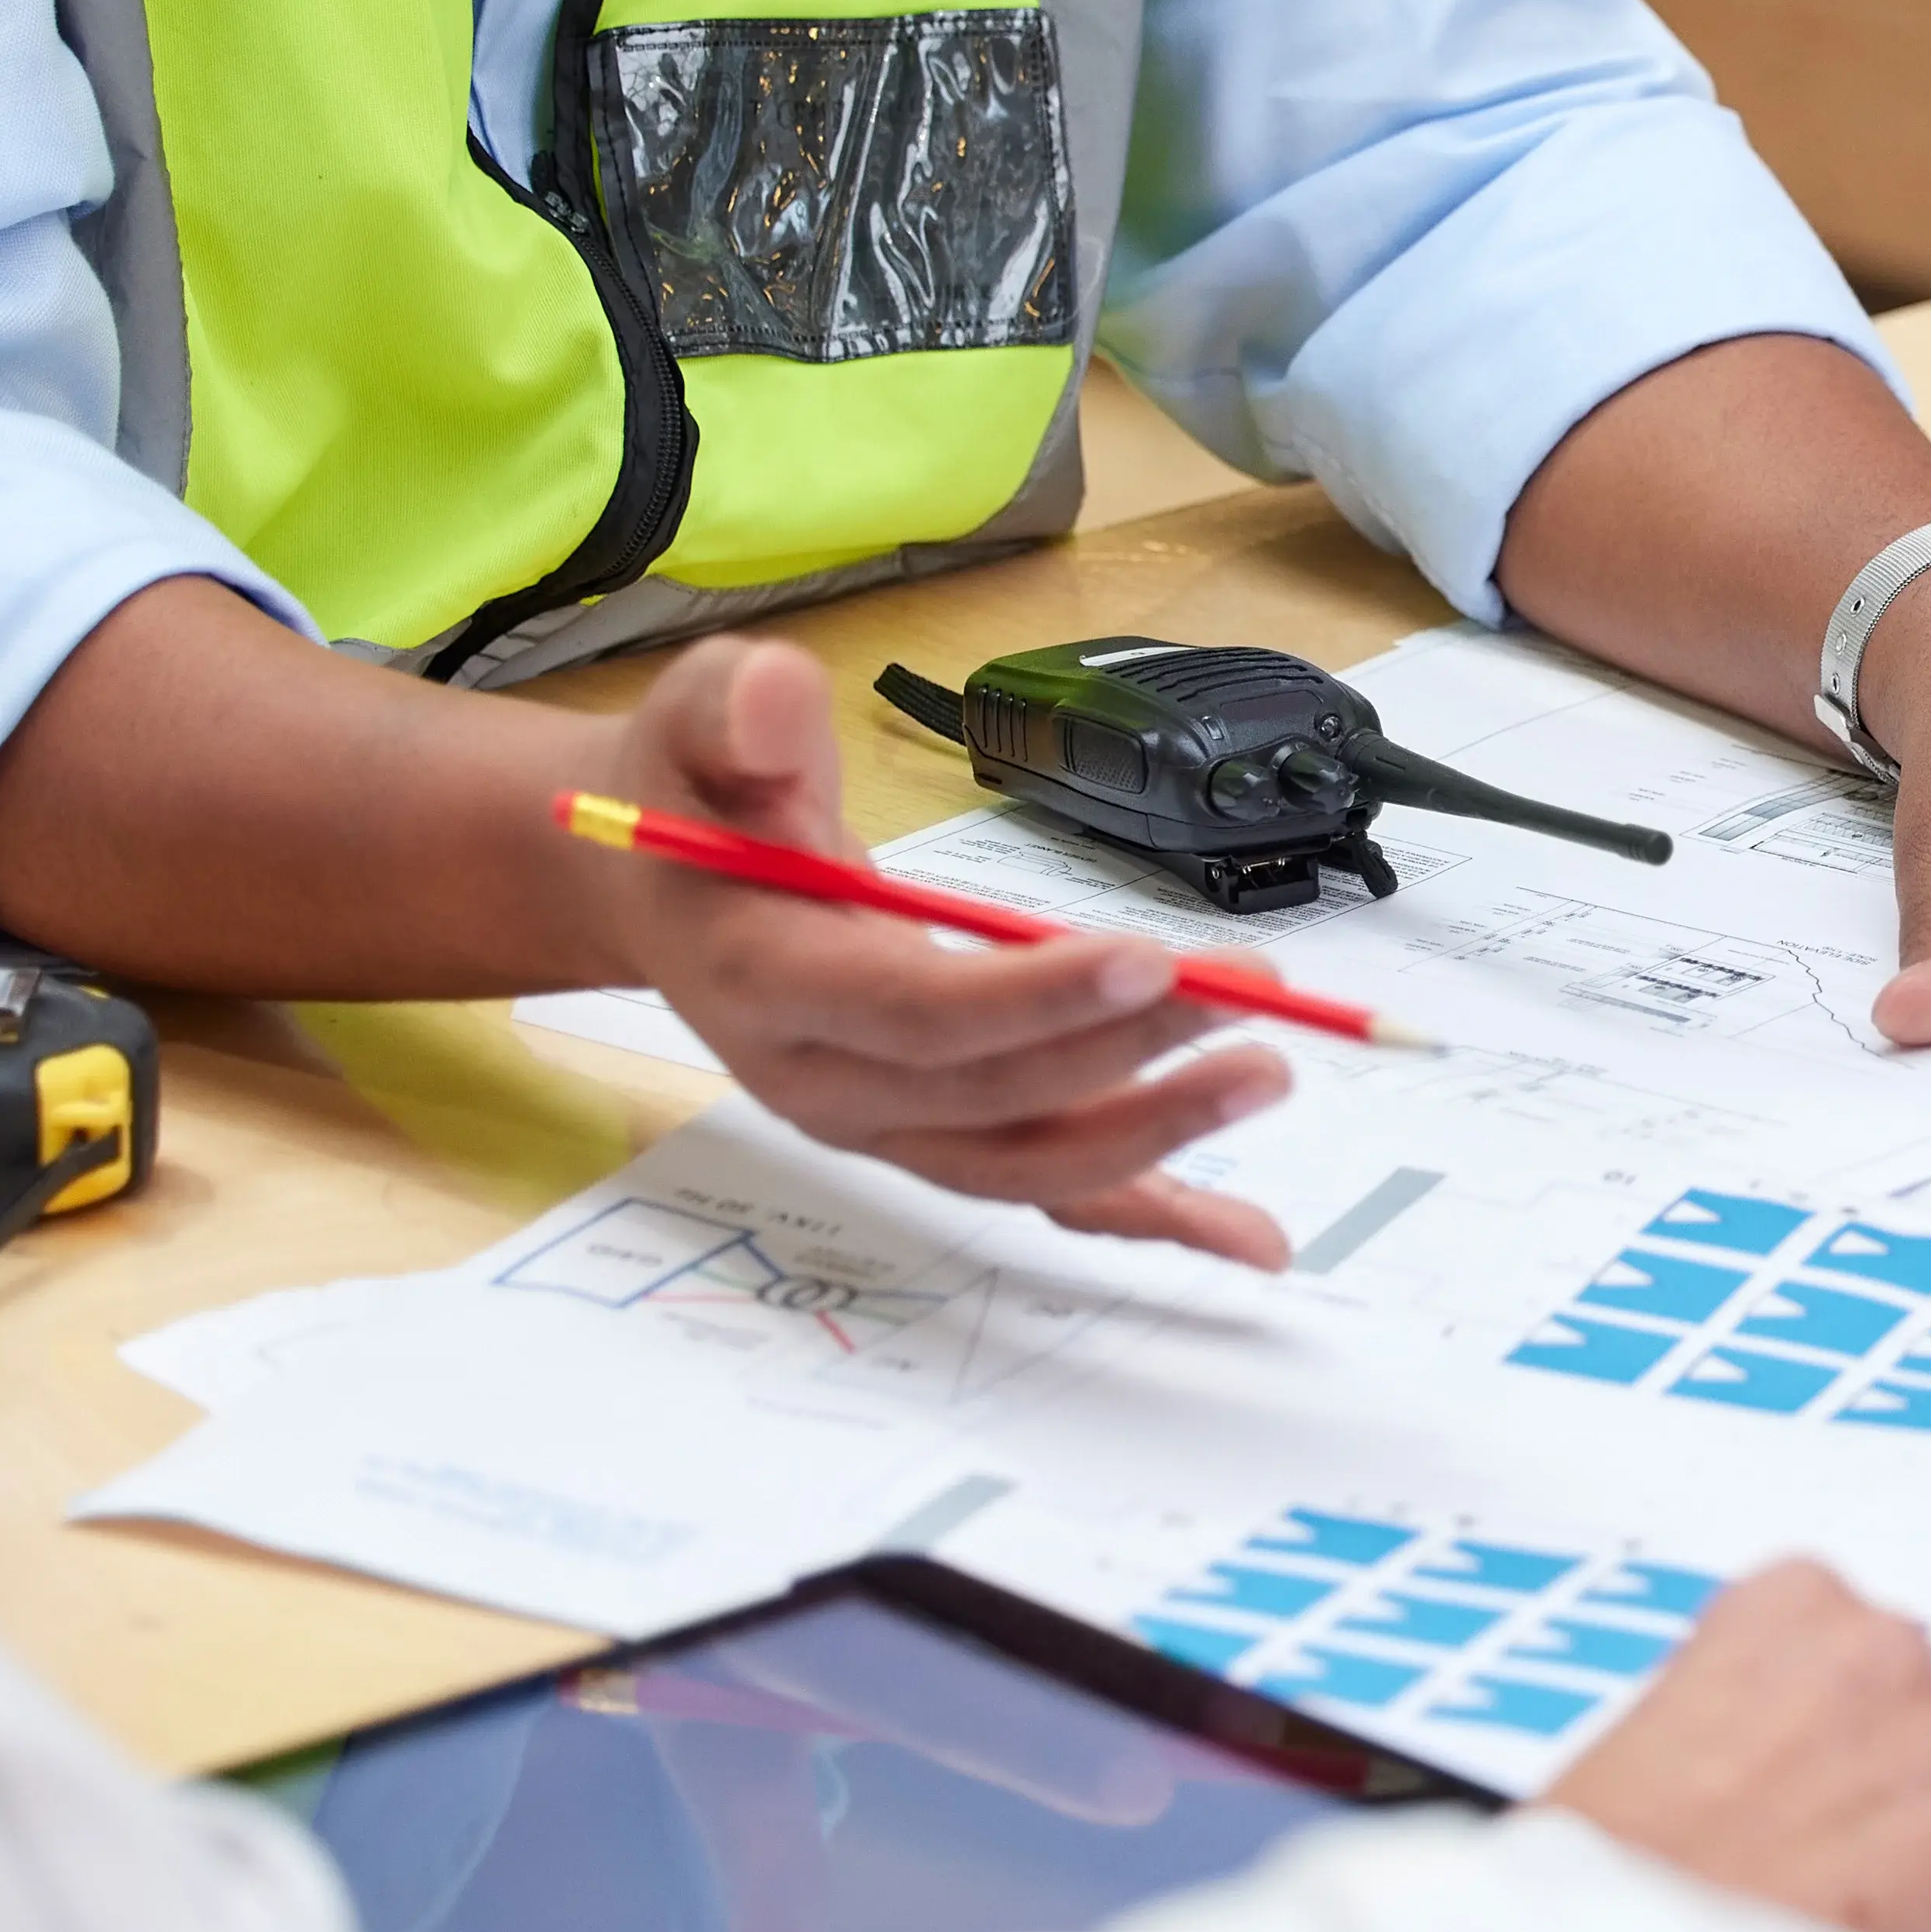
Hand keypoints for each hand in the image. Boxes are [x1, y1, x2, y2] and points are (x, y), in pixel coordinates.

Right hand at [592, 639, 1297, 1261]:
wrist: (663, 881)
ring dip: (1156, 1133)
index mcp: (766, 981)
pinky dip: (1150, 1213)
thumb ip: (745, 709)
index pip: (911, 1011)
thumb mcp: (694, 719)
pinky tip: (1246, 1237)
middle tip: (1254, 998)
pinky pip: (1048, 1187)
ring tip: (1267, 1077)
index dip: (1031, 997)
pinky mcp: (934, 1133)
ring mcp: (883, 1122)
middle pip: (992, 1094)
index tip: (1147, 961)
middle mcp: (821, 1078)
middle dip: (1129, 1053)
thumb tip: (781, 694)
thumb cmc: (697, 794)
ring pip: (1028, 1161)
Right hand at [1539, 1560, 1930, 1931]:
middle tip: (1801, 1875)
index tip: (1785, 1794)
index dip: (1819, 1749)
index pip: (1858, 1660)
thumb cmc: (1598, 1874)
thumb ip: (1747, 1724)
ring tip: (1821, 1930)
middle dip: (1878, 1808)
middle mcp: (1887, 1650)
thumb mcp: (1644, 1740)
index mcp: (1794, 1605)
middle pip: (1920, 1739)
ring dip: (1918, 1878)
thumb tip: (1781, 1781)